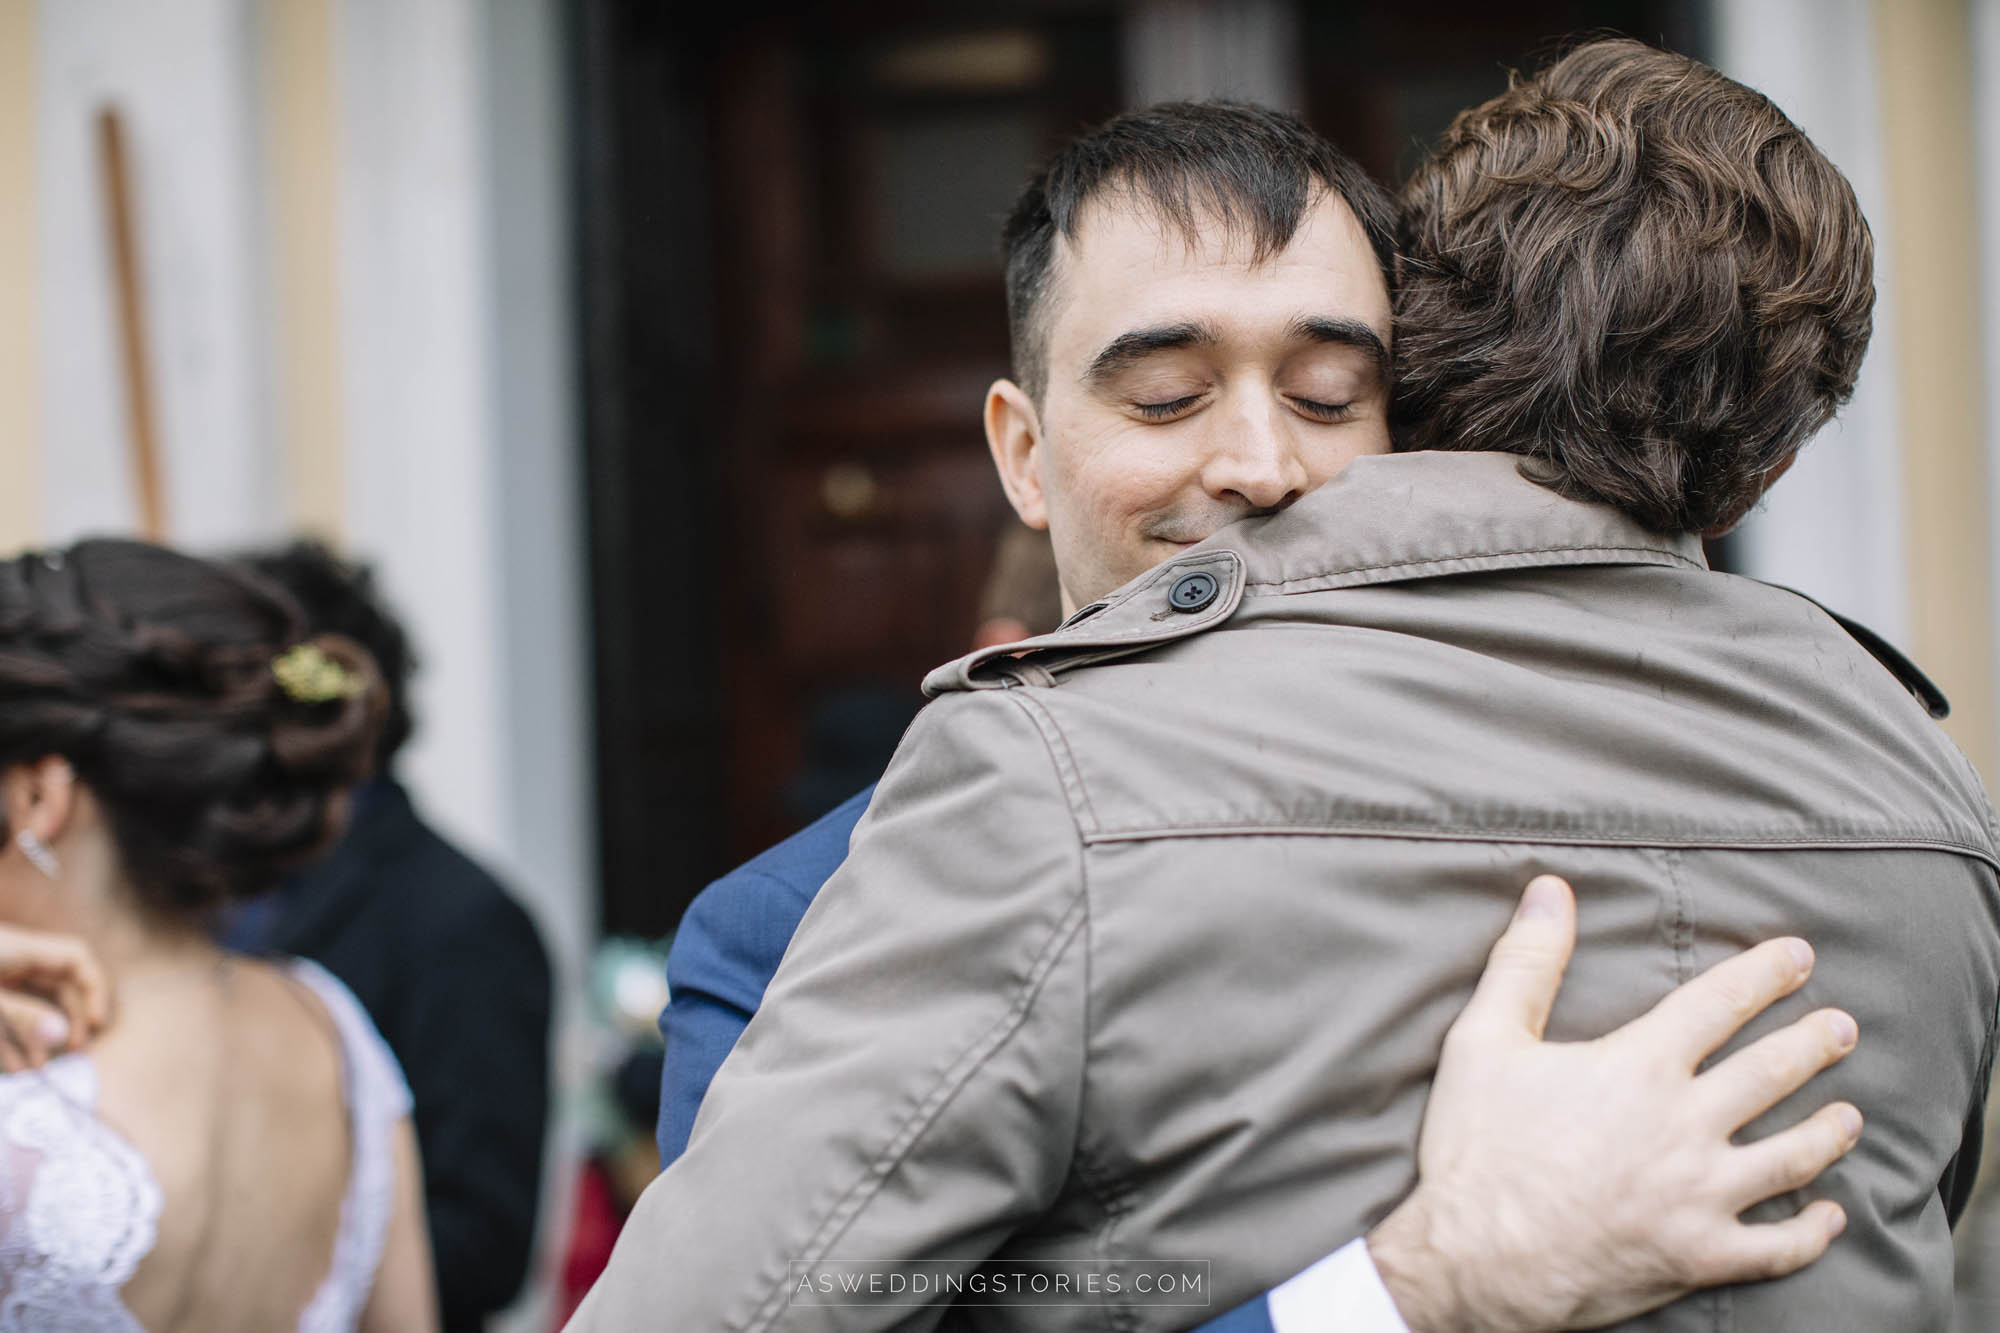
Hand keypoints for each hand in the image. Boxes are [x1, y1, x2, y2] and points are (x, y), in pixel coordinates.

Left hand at [0, 924, 109, 1072]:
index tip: (96, 1022)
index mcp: (20, 949)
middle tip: (75, 1049)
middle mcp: (15, 959)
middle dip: (68, 1019)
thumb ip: (23, 1015)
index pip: (76, 957)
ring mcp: (0, 976)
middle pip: (58, 985)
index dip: (93, 988)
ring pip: (32, 1003)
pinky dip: (11, 1039)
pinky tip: (14, 1066)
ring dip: (36, 1036)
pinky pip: (7, 1014)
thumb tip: (62, 1036)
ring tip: (39, 1067)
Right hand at [1369, 875, 1859, 1331]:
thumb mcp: (1483, 1040)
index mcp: (1639, 1068)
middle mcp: (1685, 1126)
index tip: (1799, 955)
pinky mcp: (1699, 1256)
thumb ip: (1525, 962)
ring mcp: (1700, 1196)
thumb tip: (1550, 890)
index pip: (1719, 1003)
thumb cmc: (1476, 1150)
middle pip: (1770, 1073)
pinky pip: (1778, 1247)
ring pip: (1790, 1157)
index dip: (1763, 973)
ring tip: (1850, 1114)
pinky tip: (1828, 1216)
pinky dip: (1811, 1231)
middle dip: (1813, 1044)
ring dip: (1827, 1131)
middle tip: (1843, 1028)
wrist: (1476, 1261)